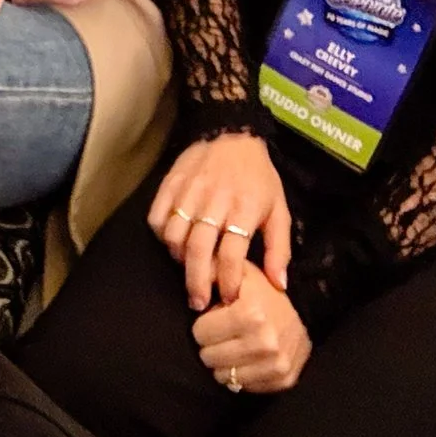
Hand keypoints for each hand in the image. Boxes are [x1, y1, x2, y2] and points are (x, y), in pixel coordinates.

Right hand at [148, 130, 291, 309]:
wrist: (232, 133)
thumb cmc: (258, 177)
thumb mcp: (278, 210)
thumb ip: (278, 249)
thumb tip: (279, 286)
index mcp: (244, 208)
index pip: (231, 254)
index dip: (228, 281)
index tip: (227, 299)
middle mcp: (215, 201)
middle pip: (198, 249)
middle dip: (197, 281)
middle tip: (197, 303)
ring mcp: (189, 191)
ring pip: (174, 235)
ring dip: (179, 259)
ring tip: (188, 271)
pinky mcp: (171, 182)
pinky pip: (156, 217)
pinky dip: (161, 235)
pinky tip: (173, 243)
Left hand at [194, 267, 310, 392]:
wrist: (307, 312)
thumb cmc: (263, 293)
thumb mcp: (240, 274)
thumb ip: (211, 270)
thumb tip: (186, 266)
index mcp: (250, 314)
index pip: (199, 333)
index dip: (204, 324)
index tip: (215, 318)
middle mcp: (264, 342)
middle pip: (208, 357)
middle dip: (211, 344)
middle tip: (223, 335)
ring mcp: (275, 364)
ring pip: (223, 376)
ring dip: (224, 362)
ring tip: (234, 346)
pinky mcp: (283, 380)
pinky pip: (243, 387)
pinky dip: (241, 375)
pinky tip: (248, 359)